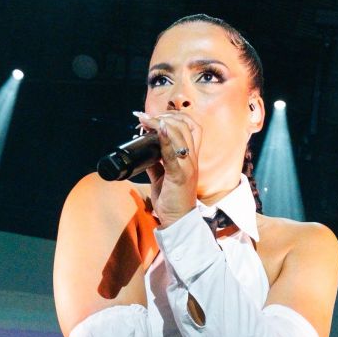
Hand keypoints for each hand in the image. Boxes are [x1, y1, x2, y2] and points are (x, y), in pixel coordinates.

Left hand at [140, 109, 201, 226]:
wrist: (178, 221)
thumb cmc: (172, 200)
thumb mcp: (163, 178)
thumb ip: (157, 165)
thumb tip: (146, 154)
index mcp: (190, 157)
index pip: (191, 127)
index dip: (176, 116)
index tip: (157, 117)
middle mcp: (191, 159)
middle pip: (186, 126)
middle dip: (166, 116)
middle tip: (147, 118)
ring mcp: (187, 166)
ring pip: (180, 135)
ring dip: (162, 123)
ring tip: (146, 120)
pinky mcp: (180, 176)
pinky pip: (173, 154)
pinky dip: (165, 140)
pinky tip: (158, 131)